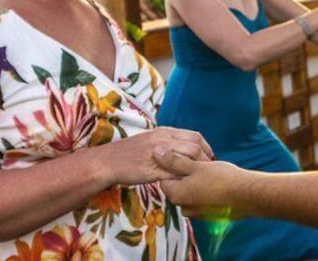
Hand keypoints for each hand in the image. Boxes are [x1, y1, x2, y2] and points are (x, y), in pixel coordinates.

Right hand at [99, 127, 213, 185]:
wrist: (108, 161)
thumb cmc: (129, 153)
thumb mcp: (151, 140)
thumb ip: (168, 143)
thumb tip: (185, 148)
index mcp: (165, 132)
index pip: (194, 136)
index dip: (206, 147)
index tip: (210, 157)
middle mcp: (163, 140)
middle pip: (195, 146)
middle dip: (206, 158)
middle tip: (209, 169)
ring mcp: (158, 155)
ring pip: (187, 159)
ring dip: (197, 169)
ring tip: (201, 178)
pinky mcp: (152, 170)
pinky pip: (174, 175)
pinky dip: (183, 179)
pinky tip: (187, 185)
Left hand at [155, 150, 244, 218]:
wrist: (247, 195)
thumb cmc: (221, 178)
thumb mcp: (196, 165)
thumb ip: (174, 160)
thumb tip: (156, 152)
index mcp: (176, 195)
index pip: (163, 178)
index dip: (173, 166)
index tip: (185, 158)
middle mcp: (183, 207)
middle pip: (177, 186)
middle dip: (185, 174)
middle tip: (199, 163)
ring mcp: (196, 212)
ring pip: (190, 192)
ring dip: (196, 182)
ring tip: (209, 172)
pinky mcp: (208, 214)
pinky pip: (201, 199)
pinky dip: (204, 190)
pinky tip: (216, 181)